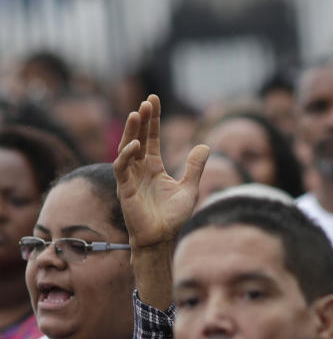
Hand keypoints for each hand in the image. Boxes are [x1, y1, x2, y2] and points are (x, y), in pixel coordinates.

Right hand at [114, 94, 209, 249]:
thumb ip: (195, 168)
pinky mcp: (124, 188)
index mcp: (153, 167)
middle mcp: (139, 169)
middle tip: (147, 101)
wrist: (161, 238)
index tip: (154, 100)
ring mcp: (130, 177)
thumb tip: (205, 146)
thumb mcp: (189, 188)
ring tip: (136, 113)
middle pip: (138, 137)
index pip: (151, 137)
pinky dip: (127, 155)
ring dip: (131, 131)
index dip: (153, 120)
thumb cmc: (172, 217)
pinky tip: (136, 145)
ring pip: (126, 148)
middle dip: (141, 119)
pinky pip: (121, 167)